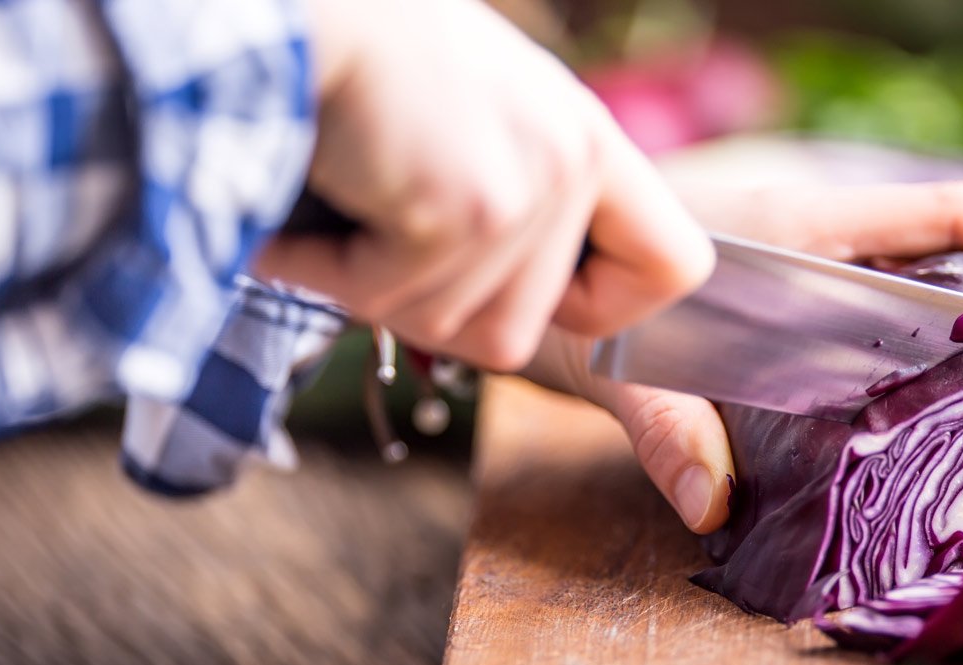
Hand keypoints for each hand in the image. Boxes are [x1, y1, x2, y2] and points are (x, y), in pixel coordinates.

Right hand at [254, 0, 713, 371]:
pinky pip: (387, 299)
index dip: (601, 307)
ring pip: (451, 329)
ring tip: (342, 197)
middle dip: (426, 307)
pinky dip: (321, 267)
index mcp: (588, 142)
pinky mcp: (466, 209)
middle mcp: (574, 160)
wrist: (285, 2)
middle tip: (373, 235)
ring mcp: (528, 187)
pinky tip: (308, 198)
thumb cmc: (361, 63)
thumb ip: (520, 210)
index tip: (541, 294)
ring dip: (367, 284)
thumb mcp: (477, 128)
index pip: (676, 266)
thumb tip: (510, 322)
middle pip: (518, 334)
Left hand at [525, 182, 962, 532]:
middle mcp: (818, 240)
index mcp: (800, 230)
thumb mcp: (617, 367)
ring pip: (929, 286)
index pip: (948, 218)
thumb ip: (665, 431)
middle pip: (962, 254)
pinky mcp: (792, 302)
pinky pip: (885, 315)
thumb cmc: (573, 292)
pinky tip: (948, 408)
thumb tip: (714, 511)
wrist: (524, 258)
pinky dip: (932, 350)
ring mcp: (810, 269)